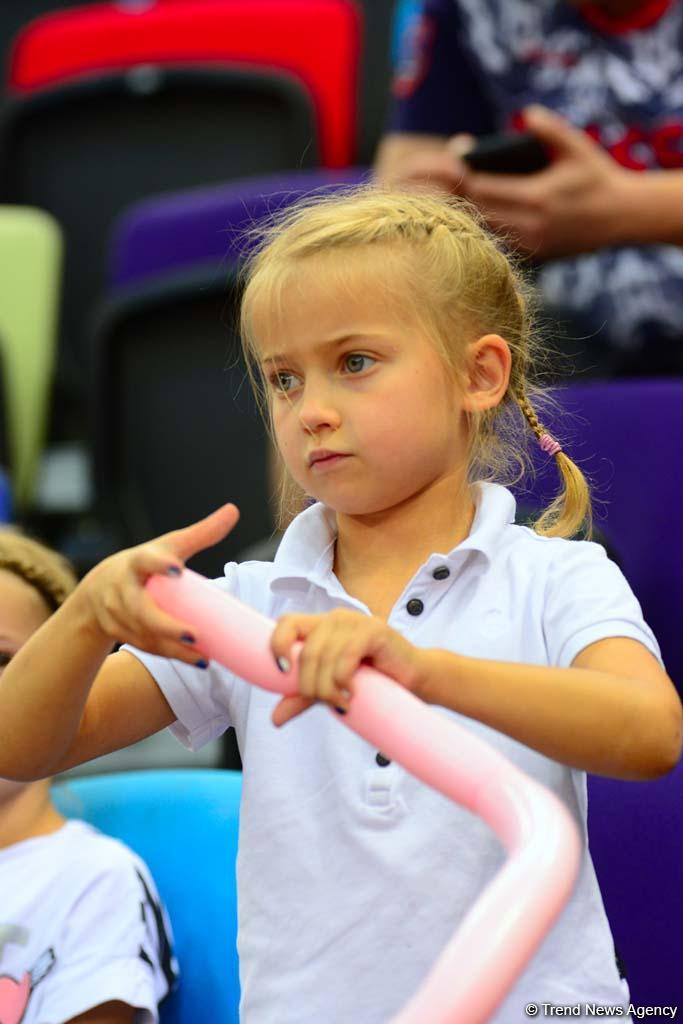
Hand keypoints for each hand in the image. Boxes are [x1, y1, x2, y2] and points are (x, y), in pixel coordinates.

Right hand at [75, 504, 239, 663]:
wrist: (98, 590)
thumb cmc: (145, 564)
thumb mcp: (169, 546)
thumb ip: (202, 533)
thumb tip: (233, 510)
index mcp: (137, 562)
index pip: (145, 561)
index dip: (159, 566)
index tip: (177, 569)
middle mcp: (123, 588)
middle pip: (141, 610)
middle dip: (165, 625)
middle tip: (193, 633)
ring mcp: (118, 613)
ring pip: (145, 634)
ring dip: (173, 648)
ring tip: (202, 655)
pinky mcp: (121, 633)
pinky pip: (148, 647)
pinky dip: (172, 655)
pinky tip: (198, 660)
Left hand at [269, 608, 429, 725]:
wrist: (415, 682)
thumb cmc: (374, 681)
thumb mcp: (330, 690)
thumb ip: (303, 698)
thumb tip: (275, 719)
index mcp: (320, 627)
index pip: (286, 623)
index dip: (277, 644)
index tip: (283, 672)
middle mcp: (335, 619)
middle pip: (305, 651)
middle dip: (310, 685)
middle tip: (326, 702)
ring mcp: (355, 621)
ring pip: (324, 656)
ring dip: (328, 688)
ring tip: (341, 703)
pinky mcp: (374, 630)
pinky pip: (347, 654)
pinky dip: (343, 678)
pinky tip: (351, 693)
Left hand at [453, 105, 631, 258]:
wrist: (623, 216)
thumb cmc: (598, 176)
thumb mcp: (576, 147)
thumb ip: (550, 129)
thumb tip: (527, 114)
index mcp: (537, 197)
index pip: (484, 189)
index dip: (462, 176)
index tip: (450, 165)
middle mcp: (531, 225)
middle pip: (478, 211)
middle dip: (459, 195)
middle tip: (441, 180)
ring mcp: (532, 244)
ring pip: (486, 230)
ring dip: (469, 213)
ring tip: (453, 197)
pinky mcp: (535, 255)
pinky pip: (500, 241)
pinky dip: (487, 228)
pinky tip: (477, 215)